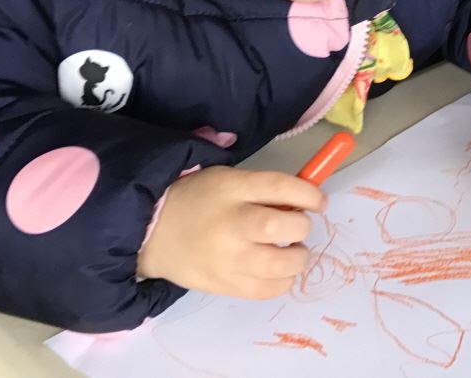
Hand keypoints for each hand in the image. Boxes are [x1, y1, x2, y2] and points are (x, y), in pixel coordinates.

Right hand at [136, 166, 323, 297]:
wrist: (151, 232)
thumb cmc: (198, 200)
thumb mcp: (229, 180)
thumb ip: (264, 190)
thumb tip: (306, 201)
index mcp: (233, 188)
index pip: (282, 187)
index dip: (310, 195)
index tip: (318, 202)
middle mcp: (230, 223)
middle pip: (283, 228)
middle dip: (301, 228)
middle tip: (297, 229)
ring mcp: (226, 258)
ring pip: (279, 265)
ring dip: (297, 258)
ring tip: (292, 252)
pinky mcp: (221, 285)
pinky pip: (265, 290)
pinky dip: (282, 281)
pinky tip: (278, 271)